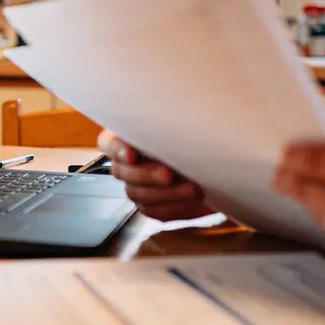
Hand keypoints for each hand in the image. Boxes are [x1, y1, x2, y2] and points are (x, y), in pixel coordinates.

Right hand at [98, 130, 213, 221]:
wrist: (217, 163)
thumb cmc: (198, 136)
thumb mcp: (186, 122)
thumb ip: (170, 121)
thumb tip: (169, 114)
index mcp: (128, 136)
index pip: (107, 143)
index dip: (117, 149)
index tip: (132, 154)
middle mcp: (128, 163)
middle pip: (121, 172)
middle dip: (146, 175)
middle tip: (169, 173)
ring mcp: (137, 186)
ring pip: (138, 194)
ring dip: (166, 193)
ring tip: (192, 188)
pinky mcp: (152, 205)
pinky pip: (154, 211)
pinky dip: (174, 206)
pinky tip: (191, 199)